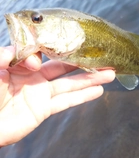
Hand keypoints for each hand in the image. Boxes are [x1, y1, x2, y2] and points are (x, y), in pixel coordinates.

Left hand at [0, 46, 114, 145]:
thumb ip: (7, 56)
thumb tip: (34, 59)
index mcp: (19, 63)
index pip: (43, 51)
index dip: (54, 47)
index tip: (59, 49)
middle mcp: (33, 77)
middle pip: (63, 66)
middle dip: (83, 60)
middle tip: (102, 54)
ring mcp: (40, 93)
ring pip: (70, 83)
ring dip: (90, 78)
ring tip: (110, 72)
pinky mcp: (43, 110)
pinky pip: (66, 102)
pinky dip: (83, 96)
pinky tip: (98, 91)